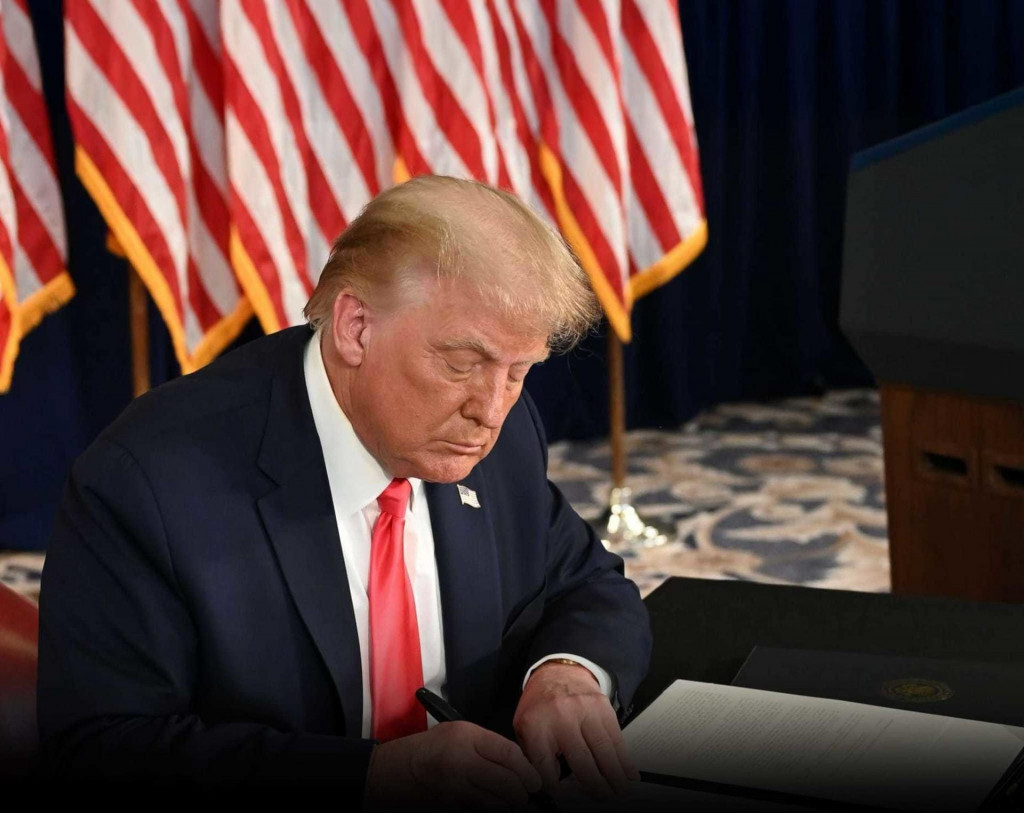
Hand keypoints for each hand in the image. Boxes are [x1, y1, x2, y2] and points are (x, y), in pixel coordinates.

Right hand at [364, 721, 541, 809]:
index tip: (535, 780)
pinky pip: (481, 810)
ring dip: (508, 805)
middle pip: (508, 783)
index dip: (528, 770)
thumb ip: (489, 746)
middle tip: (526, 795)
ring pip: (497, 803)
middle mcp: (461, 761)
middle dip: (522, 793)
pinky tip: (492, 804)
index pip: (509, 754)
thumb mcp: (459, 734)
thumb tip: (521, 765)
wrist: (397, 770)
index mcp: (466, 737)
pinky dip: (490, 809)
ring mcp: (455, 787)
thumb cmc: (429, 749)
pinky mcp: (451, 805)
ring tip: (512, 802)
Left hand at [513, 662, 639, 799]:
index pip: (546, 766)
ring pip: (603, 749)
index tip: (567, 798)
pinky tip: (629, 772)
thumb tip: (549, 787)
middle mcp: (561, 717)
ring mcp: (584, 711)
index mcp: (536, 726)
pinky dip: (625, 758)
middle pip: (581, 760)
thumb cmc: (541, 704)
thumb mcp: (525, 728)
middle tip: (602, 797)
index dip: (558, 788)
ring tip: (619, 790)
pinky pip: (617, 737)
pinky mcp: (602, 707)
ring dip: (614, 774)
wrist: (557, 671)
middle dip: (595, 785)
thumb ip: (534, 757)